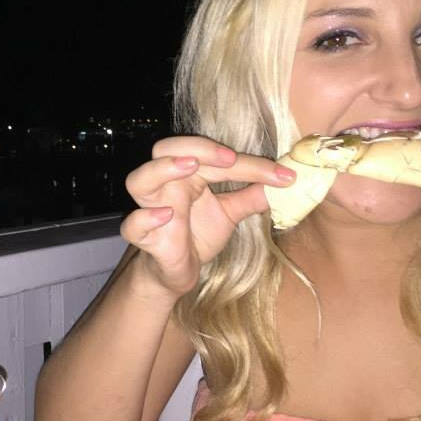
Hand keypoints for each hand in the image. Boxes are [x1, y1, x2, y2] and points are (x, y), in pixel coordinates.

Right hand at [120, 136, 295, 296]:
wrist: (178, 273)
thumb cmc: (198, 235)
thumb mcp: (230, 213)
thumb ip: (253, 196)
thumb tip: (287, 182)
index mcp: (188, 174)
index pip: (213, 157)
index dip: (249, 164)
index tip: (282, 175)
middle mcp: (166, 185)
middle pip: (165, 149)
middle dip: (196, 148)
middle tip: (228, 158)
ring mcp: (151, 210)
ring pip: (139, 180)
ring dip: (162, 169)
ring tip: (189, 167)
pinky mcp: (144, 238)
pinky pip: (133, 225)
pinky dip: (146, 218)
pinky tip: (167, 216)